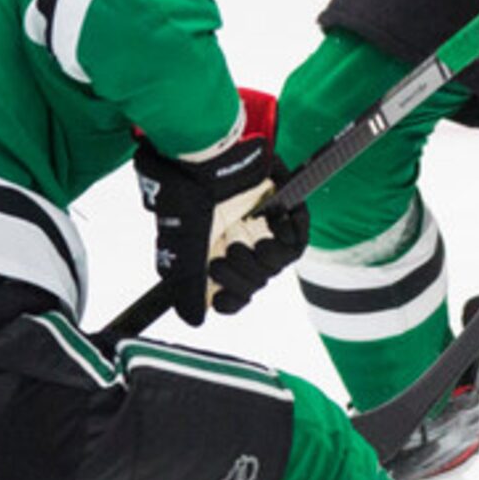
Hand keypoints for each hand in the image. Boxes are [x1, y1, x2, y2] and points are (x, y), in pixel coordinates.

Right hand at [133, 89, 307, 326]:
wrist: (204, 160)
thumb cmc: (186, 201)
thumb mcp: (181, 250)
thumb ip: (187, 287)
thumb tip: (194, 320)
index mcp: (213, 252)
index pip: (233, 291)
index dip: (231, 300)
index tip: (220, 299)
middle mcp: (238, 241)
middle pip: (255, 282)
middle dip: (240, 276)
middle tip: (222, 255)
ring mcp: (260, 227)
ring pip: (274, 265)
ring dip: (259, 260)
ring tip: (237, 240)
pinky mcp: (281, 210)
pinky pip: (297, 240)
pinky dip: (287, 236)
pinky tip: (269, 224)